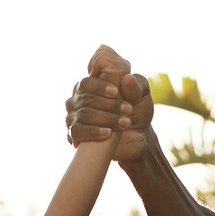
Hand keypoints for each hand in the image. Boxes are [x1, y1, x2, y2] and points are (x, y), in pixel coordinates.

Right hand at [65, 45, 153, 162]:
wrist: (136, 138)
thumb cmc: (136, 111)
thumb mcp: (141, 96)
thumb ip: (136, 85)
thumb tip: (128, 78)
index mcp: (93, 82)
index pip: (88, 77)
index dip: (100, 84)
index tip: (116, 92)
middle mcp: (79, 96)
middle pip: (86, 94)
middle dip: (109, 103)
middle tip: (128, 109)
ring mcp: (73, 114)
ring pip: (85, 113)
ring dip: (107, 118)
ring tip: (125, 123)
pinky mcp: (74, 133)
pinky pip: (78, 130)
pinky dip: (93, 131)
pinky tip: (107, 132)